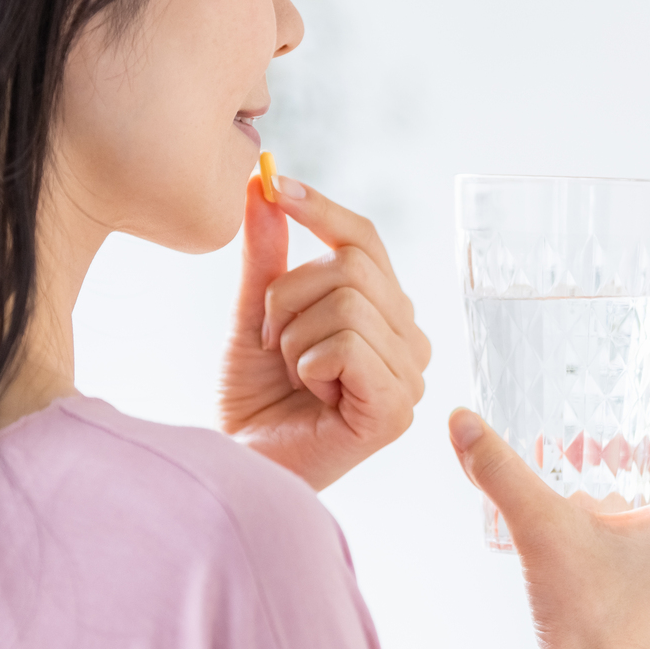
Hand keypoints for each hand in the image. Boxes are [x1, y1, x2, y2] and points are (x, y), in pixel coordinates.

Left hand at [220, 171, 430, 488]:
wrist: (239, 464)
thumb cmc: (253, 399)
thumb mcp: (256, 314)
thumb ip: (268, 255)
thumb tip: (263, 186)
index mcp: (387, 313)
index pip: (365, 239)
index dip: (321, 209)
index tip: (275, 185)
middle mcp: (410, 342)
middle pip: (352, 265)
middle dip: (288, 297)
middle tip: (270, 342)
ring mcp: (410, 378)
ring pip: (347, 303)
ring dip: (293, 338)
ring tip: (292, 376)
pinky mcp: (395, 411)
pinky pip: (348, 346)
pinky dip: (309, 365)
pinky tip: (310, 395)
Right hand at [449, 385, 649, 648]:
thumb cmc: (583, 623)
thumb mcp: (539, 532)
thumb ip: (500, 471)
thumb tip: (460, 423)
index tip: (648, 386)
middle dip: (631, 464)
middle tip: (589, 451)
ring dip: (638, 511)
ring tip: (589, 504)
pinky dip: (644, 552)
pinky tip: (603, 558)